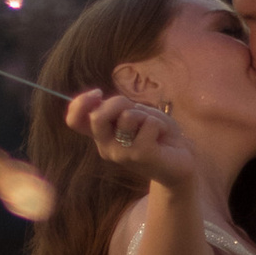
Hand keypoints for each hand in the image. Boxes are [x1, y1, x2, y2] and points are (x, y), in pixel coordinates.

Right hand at [66, 84, 200, 193]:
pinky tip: (162, 137)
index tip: (98, 94)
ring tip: (153, 128)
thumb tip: (99, 98)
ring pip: (127, 116)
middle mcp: (106, 147)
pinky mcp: (140, 155)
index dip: (80, 103)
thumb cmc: (156, 134)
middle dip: (118, 102)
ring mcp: (121, 154)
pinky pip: (148, 123)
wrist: (181, 160)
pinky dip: (159, 123)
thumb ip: (117, 108)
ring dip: (146, 115)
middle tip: (137, 111)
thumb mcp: (134, 114)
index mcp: (102, 135)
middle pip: (96, 116)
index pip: (74, 120)